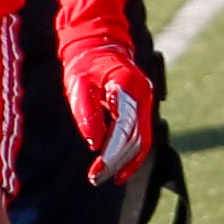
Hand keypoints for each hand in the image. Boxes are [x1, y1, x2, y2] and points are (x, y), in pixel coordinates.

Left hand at [63, 38, 157, 186]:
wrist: (98, 46)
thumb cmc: (84, 65)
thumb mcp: (78, 85)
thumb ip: (86, 113)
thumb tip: (95, 144)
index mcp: (128, 85)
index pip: (125, 126)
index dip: (113, 151)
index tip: (98, 170)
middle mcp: (143, 94)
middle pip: (136, 137)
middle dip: (117, 161)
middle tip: (96, 178)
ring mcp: (146, 101)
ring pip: (141, 140)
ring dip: (124, 161)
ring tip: (103, 177)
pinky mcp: (142, 109)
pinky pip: (141, 136)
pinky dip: (131, 155)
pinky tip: (119, 171)